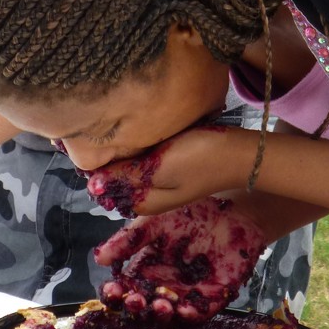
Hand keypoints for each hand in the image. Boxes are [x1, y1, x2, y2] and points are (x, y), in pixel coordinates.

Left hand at [86, 126, 253, 216]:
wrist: (239, 152)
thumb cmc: (200, 160)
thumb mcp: (159, 169)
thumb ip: (126, 177)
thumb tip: (91, 185)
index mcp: (141, 202)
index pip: (103, 186)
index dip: (95, 165)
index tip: (89, 141)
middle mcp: (146, 195)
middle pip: (114, 177)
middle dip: (106, 158)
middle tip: (98, 130)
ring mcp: (156, 181)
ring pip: (126, 166)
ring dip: (119, 151)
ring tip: (110, 126)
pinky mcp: (166, 166)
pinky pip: (141, 158)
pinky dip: (135, 147)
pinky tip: (132, 131)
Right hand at [95, 196, 265, 322]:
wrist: (231, 209)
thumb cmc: (189, 212)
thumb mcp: (153, 223)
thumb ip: (127, 240)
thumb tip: (99, 258)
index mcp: (145, 269)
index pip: (124, 288)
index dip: (115, 293)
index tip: (112, 289)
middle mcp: (163, 286)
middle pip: (143, 307)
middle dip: (136, 307)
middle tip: (134, 300)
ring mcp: (187, 294)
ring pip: (169, 315)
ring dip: (161, 315)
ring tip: (159, 304)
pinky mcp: (213, 297)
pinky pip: (199, 313)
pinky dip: (190, 315)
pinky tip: (183, 309)